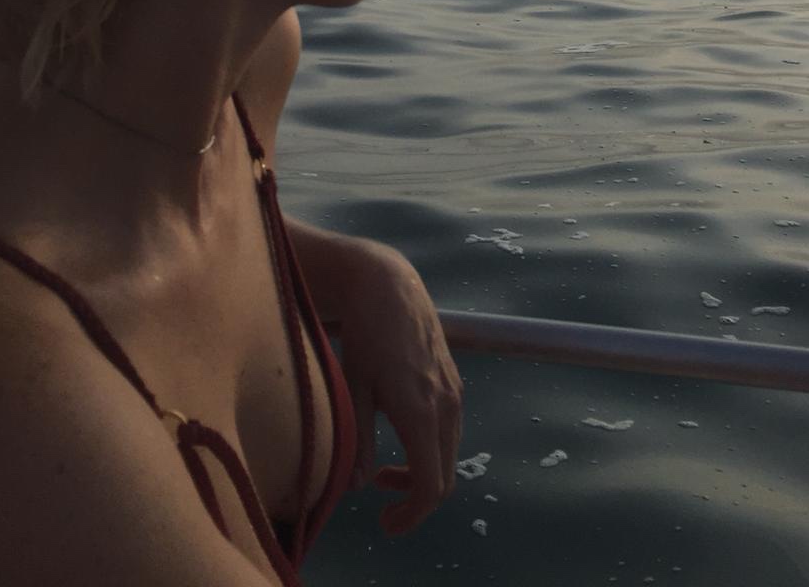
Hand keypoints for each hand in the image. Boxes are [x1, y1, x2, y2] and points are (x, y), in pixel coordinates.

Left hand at [335, 243, 463, 535]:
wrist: (388, 286)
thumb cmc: (364, 334)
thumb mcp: (354, 389)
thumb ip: (360, 442)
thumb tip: (358, 486)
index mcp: (421, 412)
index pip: (431, 485)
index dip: (412, 514)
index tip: (386, 522)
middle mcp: (447, 405)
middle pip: (445, 476)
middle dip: (415, 498)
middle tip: (381, 502)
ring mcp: (454, 392)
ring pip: (449, 453)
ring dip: (422, 472)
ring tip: (381, 472)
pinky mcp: (454, 381)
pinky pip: (449, 430)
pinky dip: (430, 448)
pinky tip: (399, 436)